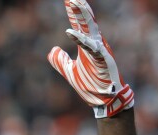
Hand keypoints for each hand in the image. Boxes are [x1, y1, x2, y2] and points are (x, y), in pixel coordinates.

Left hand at [47, 0, 133, 117]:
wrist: (105, 101)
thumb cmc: (92, 85)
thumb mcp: (70, 72)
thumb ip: (61, 61)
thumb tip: (52, 50)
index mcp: (87, 45)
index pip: (79, 24)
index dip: (73, 11)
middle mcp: (95, 44)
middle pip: (85, 21)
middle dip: (78, 7)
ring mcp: (99, 50)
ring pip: (90, 29)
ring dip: (82, 16)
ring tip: (75, 2)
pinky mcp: (102, 60)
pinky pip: (90, 47)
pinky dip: (80, 40)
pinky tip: (70, 32)